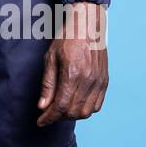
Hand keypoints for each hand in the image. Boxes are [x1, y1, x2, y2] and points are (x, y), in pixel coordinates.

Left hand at [36, 1, 108, 126]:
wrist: (87, 25)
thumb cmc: (66, 38)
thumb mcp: (50, 58)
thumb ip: (47, 84)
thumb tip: (43, 106)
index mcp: (73, 74)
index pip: (61, 106)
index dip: (49, 117)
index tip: (41, 121)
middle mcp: (89, 80)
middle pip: (74, 112)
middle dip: (59, 117)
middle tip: (48, 113)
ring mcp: (99, 82)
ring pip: (87, 112)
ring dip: (72, 115)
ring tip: (61, 109)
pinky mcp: (105, 81)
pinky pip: (97, 105)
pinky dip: (86, 110)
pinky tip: (75, 104)